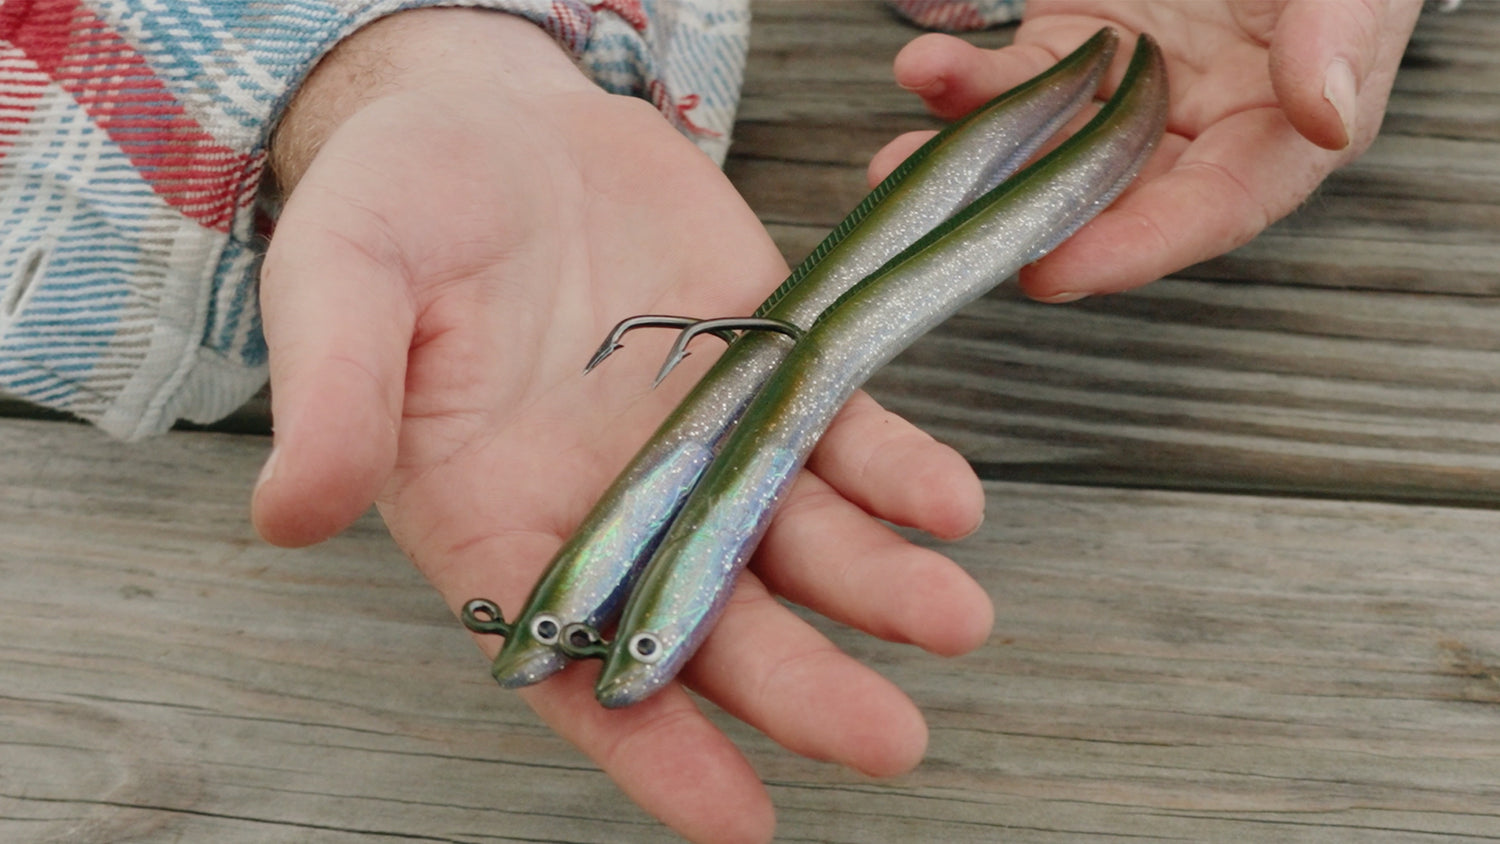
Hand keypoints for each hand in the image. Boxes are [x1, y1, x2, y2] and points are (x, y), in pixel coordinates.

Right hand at [249, 10, 989, 843]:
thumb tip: (292, 512)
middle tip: (887, 737)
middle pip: (714, 619)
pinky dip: (895, 467)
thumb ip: (334, 398)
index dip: (651, 748)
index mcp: (497, 519)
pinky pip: (839, 431)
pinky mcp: (765, 363)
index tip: (735, 821)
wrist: (494, 115)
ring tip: (952, 616)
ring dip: (879, 584)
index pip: (573, 661)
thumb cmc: (399, 206)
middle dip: (800, 683)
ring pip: (798, 537)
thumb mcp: (339, 283)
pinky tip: (946, 498)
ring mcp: (700, 438)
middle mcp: (613, 503)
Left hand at [875, 0, 1422, 297]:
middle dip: (1020, 222)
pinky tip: (927, 71)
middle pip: (1104, 199)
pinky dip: (962, 83)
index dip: (1133, 249)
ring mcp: (1123, 90)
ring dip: (966, 161)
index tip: (1057, 272)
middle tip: (953, 235)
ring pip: (1039, 147)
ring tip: (900, 163)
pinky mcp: (1072, 45)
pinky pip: (1012, 78)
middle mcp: (1192, 129)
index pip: (1208, 212)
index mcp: (1276, 134)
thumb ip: (1337, 40)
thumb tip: (1327, 116)